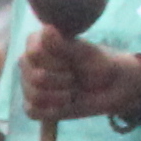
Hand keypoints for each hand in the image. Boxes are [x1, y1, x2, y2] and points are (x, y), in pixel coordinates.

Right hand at [22, 28, 140, 128]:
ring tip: (72, 91)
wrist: (111, 88)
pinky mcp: (33, 104)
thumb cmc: (99, 65)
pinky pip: (33, 111)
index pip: (34, 53)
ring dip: (60, 97)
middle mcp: (30, 62)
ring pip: (34, 96)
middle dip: (61, 81)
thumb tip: (47, 28)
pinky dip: (52, 111)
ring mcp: (29, 83)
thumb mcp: (86, 54)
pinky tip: (64, 104)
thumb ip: (64, 44)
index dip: (56, 62)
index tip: (72, 61)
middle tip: (74, 77)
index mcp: (39, 42)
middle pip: (34, 77)